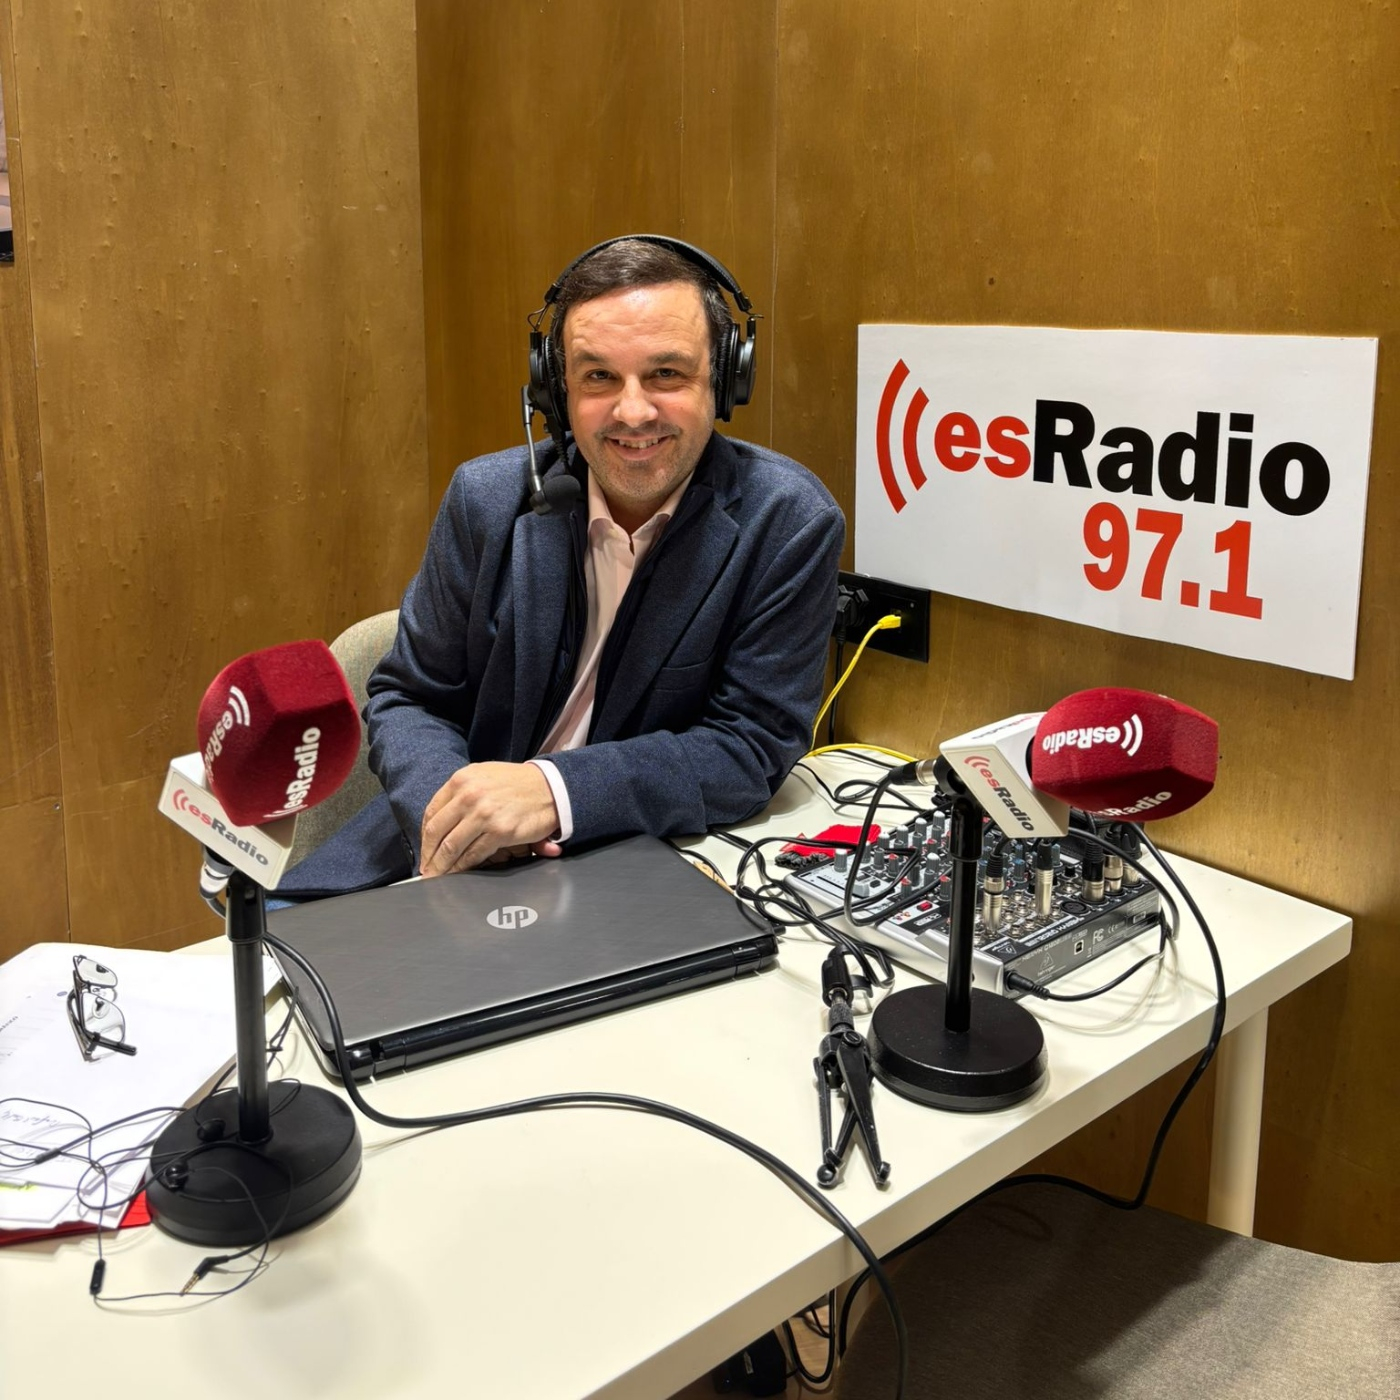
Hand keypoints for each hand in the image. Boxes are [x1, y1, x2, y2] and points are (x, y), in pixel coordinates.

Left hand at [419, 762, 561, 875]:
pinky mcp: (499, 832)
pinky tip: (458, 873)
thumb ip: (461, 793)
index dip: (425, 836)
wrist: (551, 787)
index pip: (432, 812)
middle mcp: (469, 795)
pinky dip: (462, 867)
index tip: (426, 849)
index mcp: (462, 779)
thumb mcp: (484, 776)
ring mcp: (484, 814)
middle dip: (429, 855)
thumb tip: (443, 821)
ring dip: (441, 865)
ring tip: (437, 876)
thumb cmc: (518, 784)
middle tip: (426, 868)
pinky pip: (473, 854)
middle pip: (437, 832)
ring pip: (451, 847)